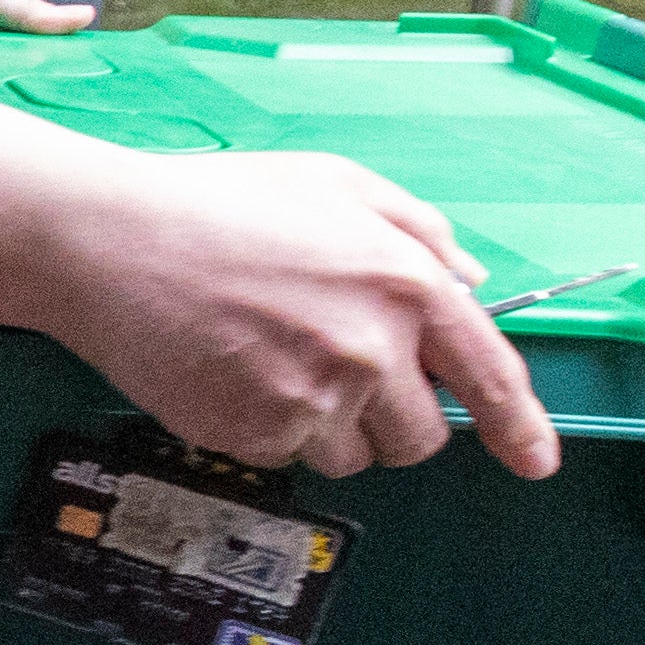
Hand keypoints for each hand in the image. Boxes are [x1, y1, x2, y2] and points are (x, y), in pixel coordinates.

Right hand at [0, 111, 560, 483]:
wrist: (109, 240)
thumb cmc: (215, 202)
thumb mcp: (331, 183)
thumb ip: (416, 230)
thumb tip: (470, 283)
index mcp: (405, 280)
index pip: (489, 374)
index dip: (519, 427)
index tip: (535, 460)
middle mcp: (373, 347)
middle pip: (422, 436)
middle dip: (392, 417)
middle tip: (333, 370)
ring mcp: (316, 397)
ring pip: (355, 456)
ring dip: (330, 428)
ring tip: (269, 361)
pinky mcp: (259, 433)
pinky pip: (291, 458)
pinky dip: (271, 430)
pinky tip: (233, 374)